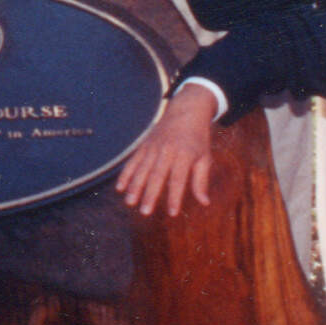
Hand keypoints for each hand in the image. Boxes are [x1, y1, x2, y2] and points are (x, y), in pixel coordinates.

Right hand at [115, 87, 219, 216]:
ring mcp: (153, 147)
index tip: (172, 213)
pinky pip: (133, 161)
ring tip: (130, 202)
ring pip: (142, 169)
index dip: (175, 197)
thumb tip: (204, 202)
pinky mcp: (144, 145)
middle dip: (150, 195)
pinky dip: (126, 174)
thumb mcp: (205, 158)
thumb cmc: (198, 139)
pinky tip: (120, 188)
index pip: (178, 179)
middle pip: (157, 175)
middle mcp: (167, 151)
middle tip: (144, 212)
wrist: (186, 111)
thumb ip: (201, 181)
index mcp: (185, 154)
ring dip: (135, 187)